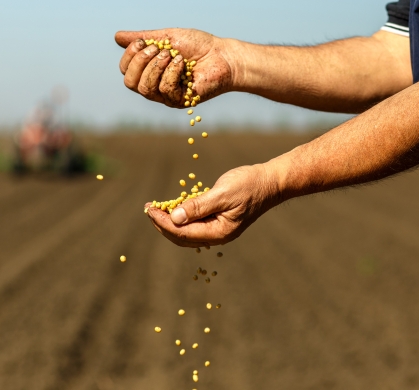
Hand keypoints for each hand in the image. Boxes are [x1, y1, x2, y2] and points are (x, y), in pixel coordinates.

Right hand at [115, 28, 233, 106]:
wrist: (222, 56)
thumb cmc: (198, 46)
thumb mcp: (167, 37)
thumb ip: (144, 38)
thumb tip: (117, 37)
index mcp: (149, 71)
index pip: (125, 71)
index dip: (129, 56)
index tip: (143, 42)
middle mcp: (154, 86)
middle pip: (129, 82)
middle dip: (140, 62)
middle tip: (159, 49)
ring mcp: (166, 96)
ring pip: (145, 88)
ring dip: (156, 67)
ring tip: (173, 55)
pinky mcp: (179, 101)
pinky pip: (165, 90)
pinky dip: (172, 73)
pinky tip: (183, 64)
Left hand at [145, 164, 280, 246]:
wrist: (270, 182)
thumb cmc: (249, 185)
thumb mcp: (223, 194)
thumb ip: (198, 207)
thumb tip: (174, 218)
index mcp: (219, 232)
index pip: (183, 233)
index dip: (163, 222)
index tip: (149, 210)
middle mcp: (217, 235)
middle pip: (182, 236)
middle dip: (162, 224)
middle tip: (148, 209)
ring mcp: (218, 230)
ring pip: (187, 232)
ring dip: (170, 221)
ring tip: (155, 209)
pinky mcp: (218, 221)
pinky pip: (195, 224)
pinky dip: (181, 217)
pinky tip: (173, 207)